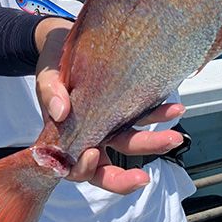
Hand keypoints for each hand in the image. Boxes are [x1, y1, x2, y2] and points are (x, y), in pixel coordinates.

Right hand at [34, 18, 186, 193]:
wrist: (64, 42)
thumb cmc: (52, 64)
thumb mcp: (46, 76)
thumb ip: (50, 92)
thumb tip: (60, 112)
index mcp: (64, 137)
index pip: (73, 168)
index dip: (84, 169)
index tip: (92, 154)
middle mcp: (89, 136)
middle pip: (106, 167)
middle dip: (125, 178)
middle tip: (144, 178)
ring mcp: (108, 124)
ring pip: (130, 143)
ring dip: (153, 144)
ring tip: (174, 137)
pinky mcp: (123, 108)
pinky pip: (142, 118)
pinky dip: (159, 116)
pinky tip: (174, 109)